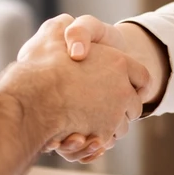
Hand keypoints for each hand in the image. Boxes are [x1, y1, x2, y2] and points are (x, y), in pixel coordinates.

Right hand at [5, 15, 147, 158]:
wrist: (31, 97)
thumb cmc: (43, 64)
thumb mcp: (54, 35)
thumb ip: (72, 31)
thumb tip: (75, 33)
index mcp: (119, 62)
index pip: (142, 77)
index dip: (136, 82)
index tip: (129, 87)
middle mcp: (122, 90)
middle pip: (134, 106)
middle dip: (123, 109)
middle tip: (104, 107)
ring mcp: (114, 115)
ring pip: (121, 127)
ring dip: (109, 126)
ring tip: (88, 121)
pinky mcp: (101, 136)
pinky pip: (105, 142)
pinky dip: (97, 143)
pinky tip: (80, 134)